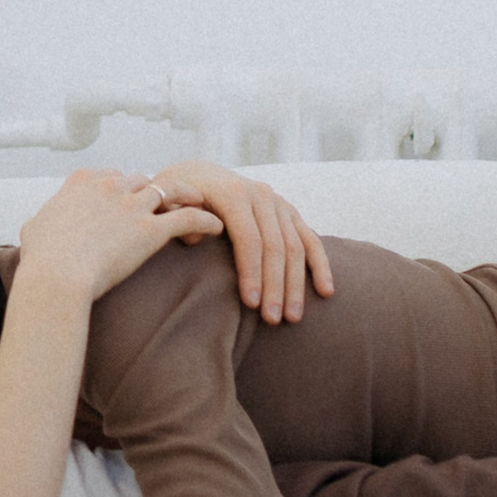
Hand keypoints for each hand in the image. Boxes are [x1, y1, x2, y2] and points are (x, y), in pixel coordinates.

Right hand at [17, 168, 223, 305]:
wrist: (56, 276)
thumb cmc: (42, 259)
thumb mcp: (33, 230)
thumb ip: (40, 222)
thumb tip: (35, 225)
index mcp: (81, 182)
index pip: (111, 175)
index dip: (122, 187)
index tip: (129, 197)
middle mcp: (109, 186)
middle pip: (141, 181)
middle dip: (154, 191)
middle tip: (168, 201)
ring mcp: (132, 206)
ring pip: (170, 189)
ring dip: (186, 195)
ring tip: (200, 202)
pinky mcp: (151, 229)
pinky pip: (187, 217)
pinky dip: (204, 220)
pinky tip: (216, 226)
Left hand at [149, 161, 333, 323]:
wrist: (199, 176)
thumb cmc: (180, 198)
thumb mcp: (170, 202)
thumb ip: (178, 218)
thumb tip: (195, 238)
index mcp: (233, 193)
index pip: (248, 238)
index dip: (251, 271)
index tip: (251, 303)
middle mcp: (261, 195)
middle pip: (275, 246)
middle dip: (275, 285)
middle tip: (272, 320)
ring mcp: (278, 204)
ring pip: (295, 247)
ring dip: (296, 284)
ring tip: (292, 317)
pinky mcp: (289, 213)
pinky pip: (310, 240)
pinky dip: (320, 265)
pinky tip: (326, 291)